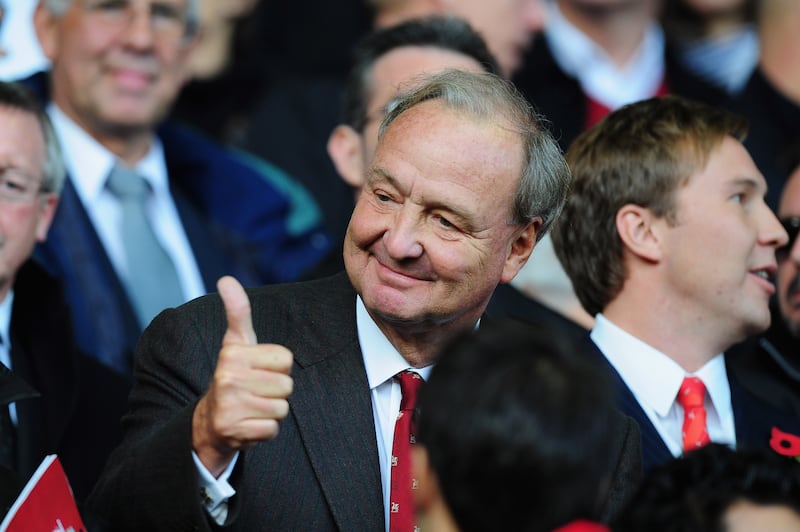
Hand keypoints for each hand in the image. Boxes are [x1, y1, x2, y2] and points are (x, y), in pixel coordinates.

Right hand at [192, 276, 293, 476]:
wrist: (209, 422)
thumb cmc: (233, 376)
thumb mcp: (236, 342)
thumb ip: (237, 311)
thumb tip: (226, 279)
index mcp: (233, 353)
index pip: (286, 359)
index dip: (277, 367)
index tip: (257, 370)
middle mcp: (228, 377)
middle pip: (286, 385)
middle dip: (275, 391)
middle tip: (254, 392)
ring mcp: (230, 405)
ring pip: (281, 408)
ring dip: (271, 411)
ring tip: (251, 407)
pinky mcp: (234, 430)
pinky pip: (272, 429)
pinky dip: (264, 431)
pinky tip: (248, 424)